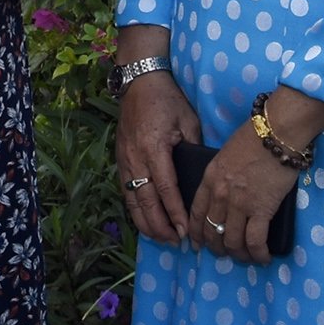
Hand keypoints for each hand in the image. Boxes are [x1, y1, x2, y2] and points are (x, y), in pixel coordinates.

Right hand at [115, 63, 202, 246]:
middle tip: (176, 243)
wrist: (139, 81)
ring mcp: (124, 160)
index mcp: (154, 148)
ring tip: (162, 239)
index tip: (185, 232)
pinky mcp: (120, 160)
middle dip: (160, 226)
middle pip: (145, 201)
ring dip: (146, 223)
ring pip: (132, 200)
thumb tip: (203, 176)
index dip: (175, 213)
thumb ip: (194, 148)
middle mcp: (136, 158)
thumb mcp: (188, 121)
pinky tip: (146, 222)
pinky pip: (126, 191)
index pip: (165, 189)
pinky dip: (135, 210)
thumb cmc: (167, 99)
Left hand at [186, 130, 302, 263]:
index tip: (198, 244)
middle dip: (216, 247)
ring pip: (231, 241)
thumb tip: (227, 192)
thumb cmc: (254, 137)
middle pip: (211, 231)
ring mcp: (239, 204)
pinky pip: (255, 241)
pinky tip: (264, 258)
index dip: (196, 233)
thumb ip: (221, 175)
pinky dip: (258, 254)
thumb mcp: (226, 155)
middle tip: (224, 254)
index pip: (196, 213)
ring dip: (238, 254)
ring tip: (246, 257)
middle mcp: (220, 195)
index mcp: (209, 179)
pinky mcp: (261, 210)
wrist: (275, 132)